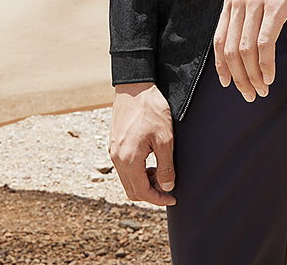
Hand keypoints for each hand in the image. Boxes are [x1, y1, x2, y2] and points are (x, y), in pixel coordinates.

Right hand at [109, 82, 175, 205]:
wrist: (135, 86)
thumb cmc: (151, 109)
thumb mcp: (165, 139)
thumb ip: (166, 166)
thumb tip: (167, 187)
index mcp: (129, 160)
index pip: (142, 192)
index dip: (158, 199)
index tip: (172, 198)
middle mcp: (117, 159)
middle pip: (132, 190)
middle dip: (150, 193)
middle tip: (168, 187)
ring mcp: (113, 151)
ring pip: (127, 179)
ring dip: (143, 182)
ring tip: (160, 172)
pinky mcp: (114, 144)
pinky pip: (124, 167)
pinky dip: (136, 171)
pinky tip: (150, 161)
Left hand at [214, 0, 286, 101]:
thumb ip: (249, 8)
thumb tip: (247, 37)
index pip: (218, 40)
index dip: (222, 66)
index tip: (229, 83)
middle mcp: (238, 1)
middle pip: (231, 50)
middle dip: (239, 77)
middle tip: (250, 94)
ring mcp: (256, 3)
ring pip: (246, 50)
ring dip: (253, 75)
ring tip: (262, 89)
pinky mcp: (276, 4)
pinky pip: (265, 42)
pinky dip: (266, 64)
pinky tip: (271, 75)